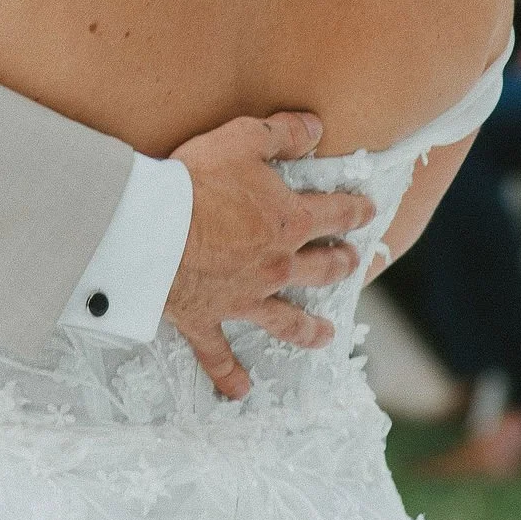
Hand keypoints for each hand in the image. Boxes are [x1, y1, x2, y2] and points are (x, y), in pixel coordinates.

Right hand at [165, 112, 374, 400]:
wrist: (152, 231)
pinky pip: (220, 355)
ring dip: (307, 329)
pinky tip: (240, 392)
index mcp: (287, 222)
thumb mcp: (242, 139)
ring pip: (286, 321)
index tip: (369, 212)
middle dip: (340, 265)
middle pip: (319, 270)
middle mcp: (275, 266)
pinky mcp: (207, 320)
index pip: (333, 215)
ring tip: (325, 336)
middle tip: (353, 264)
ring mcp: (244, 298)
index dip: (354, 211)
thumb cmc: (197, 180)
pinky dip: (229, 375)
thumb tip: (317, 127)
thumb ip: (282, 133)